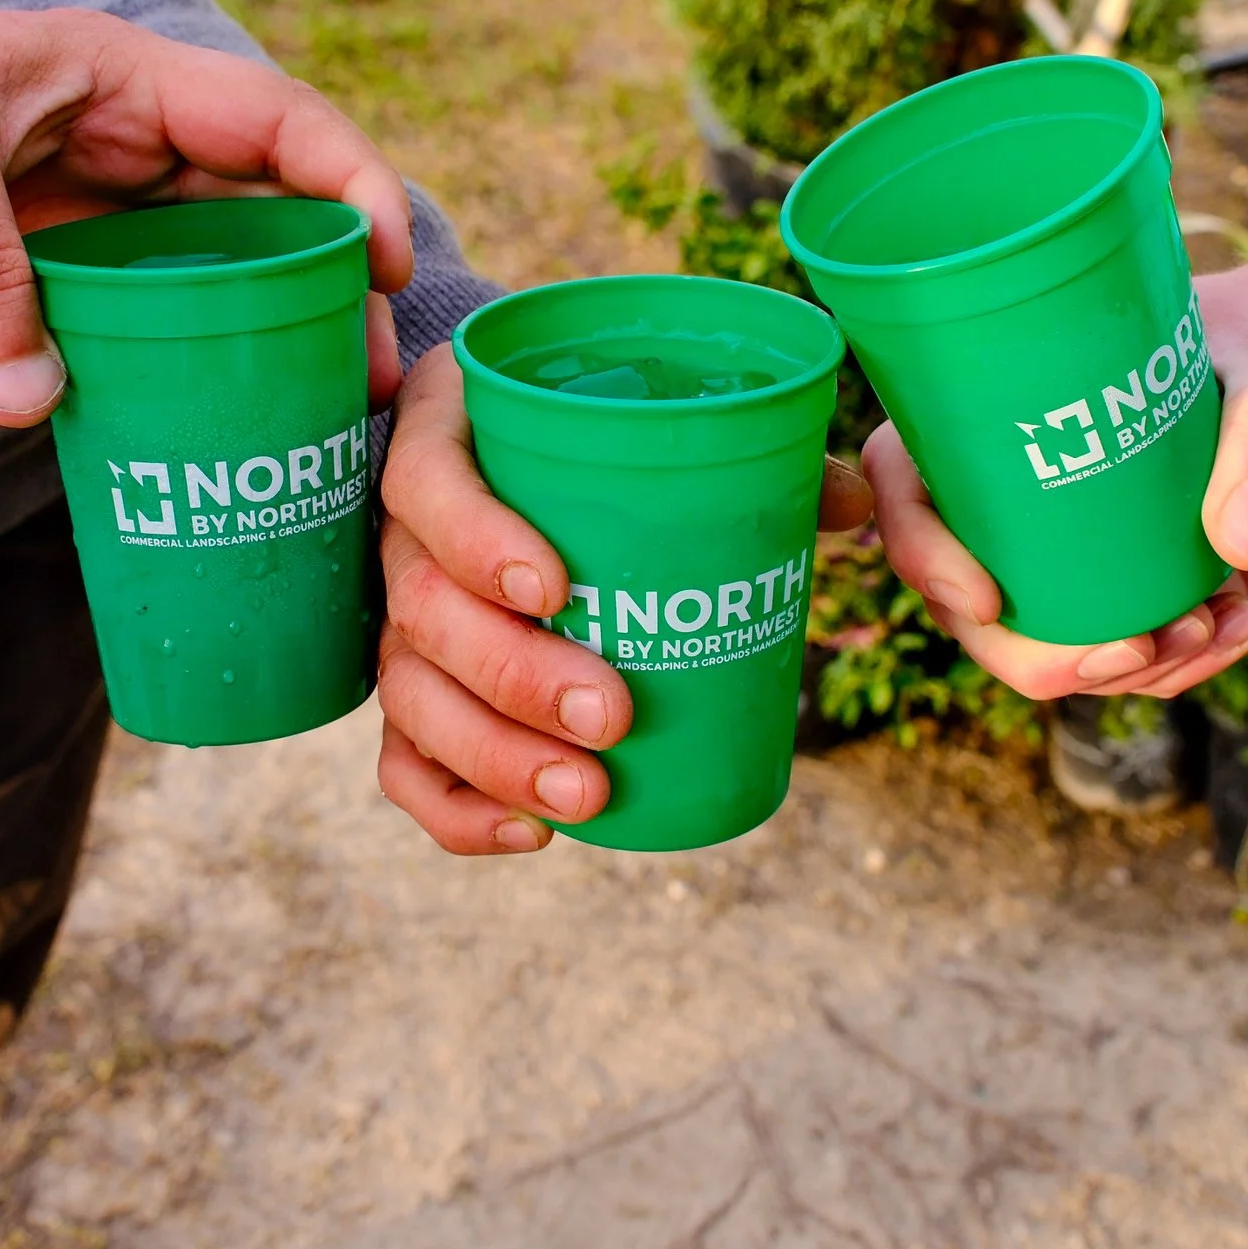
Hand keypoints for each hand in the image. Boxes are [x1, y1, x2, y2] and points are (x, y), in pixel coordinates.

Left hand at [0, 11, 414, 424]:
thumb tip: (38, 399)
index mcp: (112, 79)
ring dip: (277, 348)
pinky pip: (140, 343)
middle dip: (337, 290)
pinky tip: (219, 440)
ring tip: (325, 424)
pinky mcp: (41, 299)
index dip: (348, 183)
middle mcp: (118, 151)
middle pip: (269, 215)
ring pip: (217, 287)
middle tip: (373, 381)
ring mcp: (83, 230)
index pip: (270, 121)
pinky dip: (188, 387)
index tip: (389, 263)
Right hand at [374, 343, 876, 854]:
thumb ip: (747, 448)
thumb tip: (846, 503)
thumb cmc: (607, 436)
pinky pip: (404, 763)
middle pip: (422, 607)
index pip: (425, 480)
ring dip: (493, 755)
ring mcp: (401, 619)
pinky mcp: (417, 692)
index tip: (554, 586)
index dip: (473, 536)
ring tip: (588, 793)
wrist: (534, 455)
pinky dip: (456, 808)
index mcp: (449, 434)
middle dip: (513, 673)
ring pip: (410, 694)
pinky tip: (532, 833)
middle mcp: (407, 532)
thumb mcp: (659, 415)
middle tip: (610, 715)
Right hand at [872, 219, 1247, 699]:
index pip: (915, 477)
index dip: (919, 548)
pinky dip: (1185, 666)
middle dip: (1029, 653)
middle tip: (1121, 657)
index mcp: (1024, 396)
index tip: (986, 598)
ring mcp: (1110, 534)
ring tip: (1209, 634)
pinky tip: (1245, 627)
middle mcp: (1049, 472)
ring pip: (1057, 638)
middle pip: (974, 591)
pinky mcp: (1177, 574)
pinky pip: (1144, 651)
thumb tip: (1235, 550)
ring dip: (1120, 670)